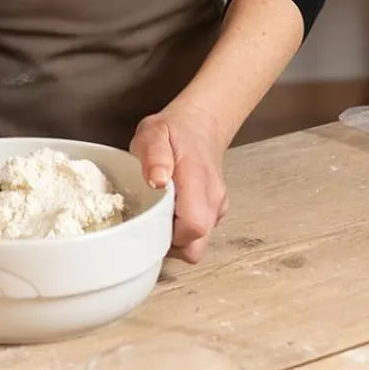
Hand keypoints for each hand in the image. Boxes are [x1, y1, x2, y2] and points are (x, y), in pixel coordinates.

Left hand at [130, 97, 230, 264]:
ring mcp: (217, 207)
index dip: (169, 235)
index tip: (150, 224)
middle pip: (197, 246)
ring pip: (199, 243)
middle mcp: (212, 199)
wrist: (201, 123)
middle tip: (152, 224)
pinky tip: (171, 211)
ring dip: (177, 239)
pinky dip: (184, 231)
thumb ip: (155, 155)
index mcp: (197, 181)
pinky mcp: (216, 211)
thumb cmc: (175, 130)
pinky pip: (201, 234)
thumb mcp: (153, 133)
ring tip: (159, 215)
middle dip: (171, 245)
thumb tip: (158, 180)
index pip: (193, 226)